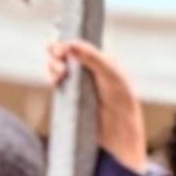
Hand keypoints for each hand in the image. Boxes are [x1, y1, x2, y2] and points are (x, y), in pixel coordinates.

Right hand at [47, 37, 150, 162]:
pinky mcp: (70, 99)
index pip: (79, 45)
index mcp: (100, 60)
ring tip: (60, 73)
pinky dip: (53, 80)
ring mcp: (78, 84)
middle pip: (64, 54)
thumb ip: (93, 58)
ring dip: (53, 66)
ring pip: (58, 68)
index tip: (60, 46)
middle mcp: (88, 70)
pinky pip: (57, 85)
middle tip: (58, 59)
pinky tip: (56, 82)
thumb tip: (70, 44)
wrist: (120, 133)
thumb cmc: (122, 100)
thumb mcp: (111, 74)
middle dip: (56, 54)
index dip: (66, 42)